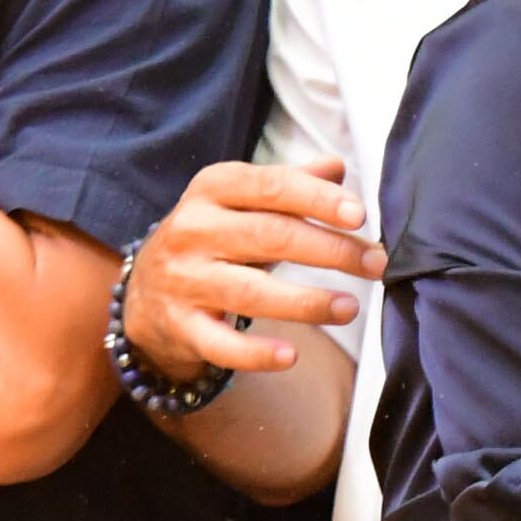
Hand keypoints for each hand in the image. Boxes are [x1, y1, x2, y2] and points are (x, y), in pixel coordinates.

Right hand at [124, 157, 379, 387]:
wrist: (144, 292)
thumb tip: (337, 165)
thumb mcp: (243, 201)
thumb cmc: (214, 238)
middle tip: (376, 263)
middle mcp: (193, 230)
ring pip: (249, 291)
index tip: (359, 216)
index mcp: (213, 189)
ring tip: (351, 307)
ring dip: (306, 302)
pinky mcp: (181, 326)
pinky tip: (291, 356)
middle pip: (269, 237)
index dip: (317, 199)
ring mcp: (183, 280)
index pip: (271, 187)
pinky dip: (255, 354)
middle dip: (329, 251)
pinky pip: (220, 344)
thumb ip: (290, 184)